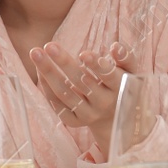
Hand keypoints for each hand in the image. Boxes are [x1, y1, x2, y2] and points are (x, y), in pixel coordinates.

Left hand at [30, 41, 131, 157]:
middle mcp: (104, 103)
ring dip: (48, 72)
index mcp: (121, 88)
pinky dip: (47, 88)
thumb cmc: (123, 86)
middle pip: (81, 82)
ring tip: (35, 53)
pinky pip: (57, 106)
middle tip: (49, 45)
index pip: (109, 76)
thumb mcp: (132, 72)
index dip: (97, 65)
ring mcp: (89, 115)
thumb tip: (114, 46)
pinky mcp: (76, 122)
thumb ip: (125, 57)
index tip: (83, 53)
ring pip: (65, 94)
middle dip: (64, 62)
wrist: (118, 119)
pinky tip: (39, 71)